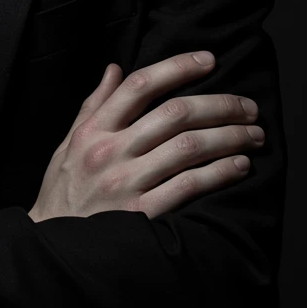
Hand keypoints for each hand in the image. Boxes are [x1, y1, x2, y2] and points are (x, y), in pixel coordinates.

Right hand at [28, 50, 264, 222]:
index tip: (209, 60)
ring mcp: (125, 183)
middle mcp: (109, 151)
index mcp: (93, 130)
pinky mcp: (141, 214)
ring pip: (188, 147)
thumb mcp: (69, 143)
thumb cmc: (64, 192)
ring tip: (254, 135)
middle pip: (174, 113)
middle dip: (219, 105)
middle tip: (248, 107)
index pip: (139, 86)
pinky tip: (239, 166)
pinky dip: (219, 173)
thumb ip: (94, 105)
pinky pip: (189, 186)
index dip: (178, 67)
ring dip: (229, 137)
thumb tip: (115, 68)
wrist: (53, 247)